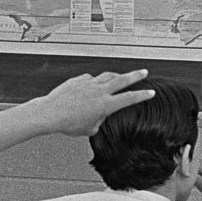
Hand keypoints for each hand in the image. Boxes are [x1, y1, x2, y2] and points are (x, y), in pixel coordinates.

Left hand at [34, 69, 153, 135]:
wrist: (50, 113)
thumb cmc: (68, 124)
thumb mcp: (90, 129)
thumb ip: (99, 120)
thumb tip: (100, 114)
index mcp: (105, 105)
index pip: (129, 98)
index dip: (142, 95)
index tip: (151, 92)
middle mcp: (99, 91)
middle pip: (122, 79)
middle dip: (135, 75)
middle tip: (144, 72)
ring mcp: (89, 83)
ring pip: (107, 76)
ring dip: (116, 75)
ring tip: (121, 76)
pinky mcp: (79, 80)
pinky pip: (90, 79)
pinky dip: (94, 82)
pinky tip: (92, 86)